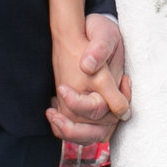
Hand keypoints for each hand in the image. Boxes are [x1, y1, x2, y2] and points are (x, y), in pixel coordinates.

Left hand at [46, 15, 128, 144]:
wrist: (95, 31)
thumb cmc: (101, 32)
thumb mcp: (103, 33)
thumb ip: (99, 49)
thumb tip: (88, 66)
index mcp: (114, 86)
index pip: (104, 109)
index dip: (81, 104)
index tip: (62, 88)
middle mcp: (110, 101)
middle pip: (98, 132)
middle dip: (73, 130)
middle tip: (52, 113)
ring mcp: (100, 106)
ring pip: (89, 135)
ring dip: (68, 132)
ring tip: (51, 115)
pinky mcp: (88, 107)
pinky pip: (81, 129)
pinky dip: (65, 128)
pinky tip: (52, 113)